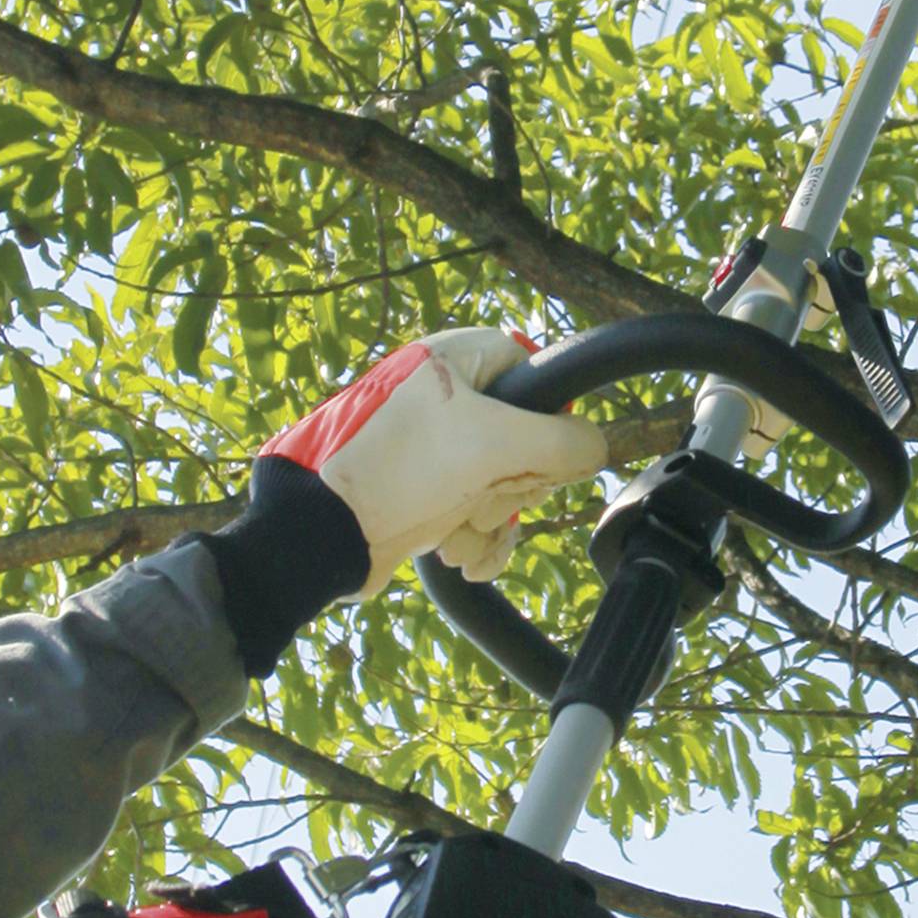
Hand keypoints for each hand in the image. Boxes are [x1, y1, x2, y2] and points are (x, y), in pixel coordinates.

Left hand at [266, 327, 605, 595]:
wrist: (320, 533)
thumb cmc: (399, 470)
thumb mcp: (495, 445)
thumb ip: (564, 442)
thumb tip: (597, 448)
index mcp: (454, 360)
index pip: (533, 371)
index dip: (546, 417)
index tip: (532, 450)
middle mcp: (443, 398)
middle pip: (525, 436)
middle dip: (513, 484)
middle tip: (485, 493)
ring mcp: (433, 447)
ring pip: (503, 481)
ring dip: (492, 519)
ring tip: (459, 535)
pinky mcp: (424, 489)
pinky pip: (478, 510)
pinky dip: (477, 538)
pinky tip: (459, 556)